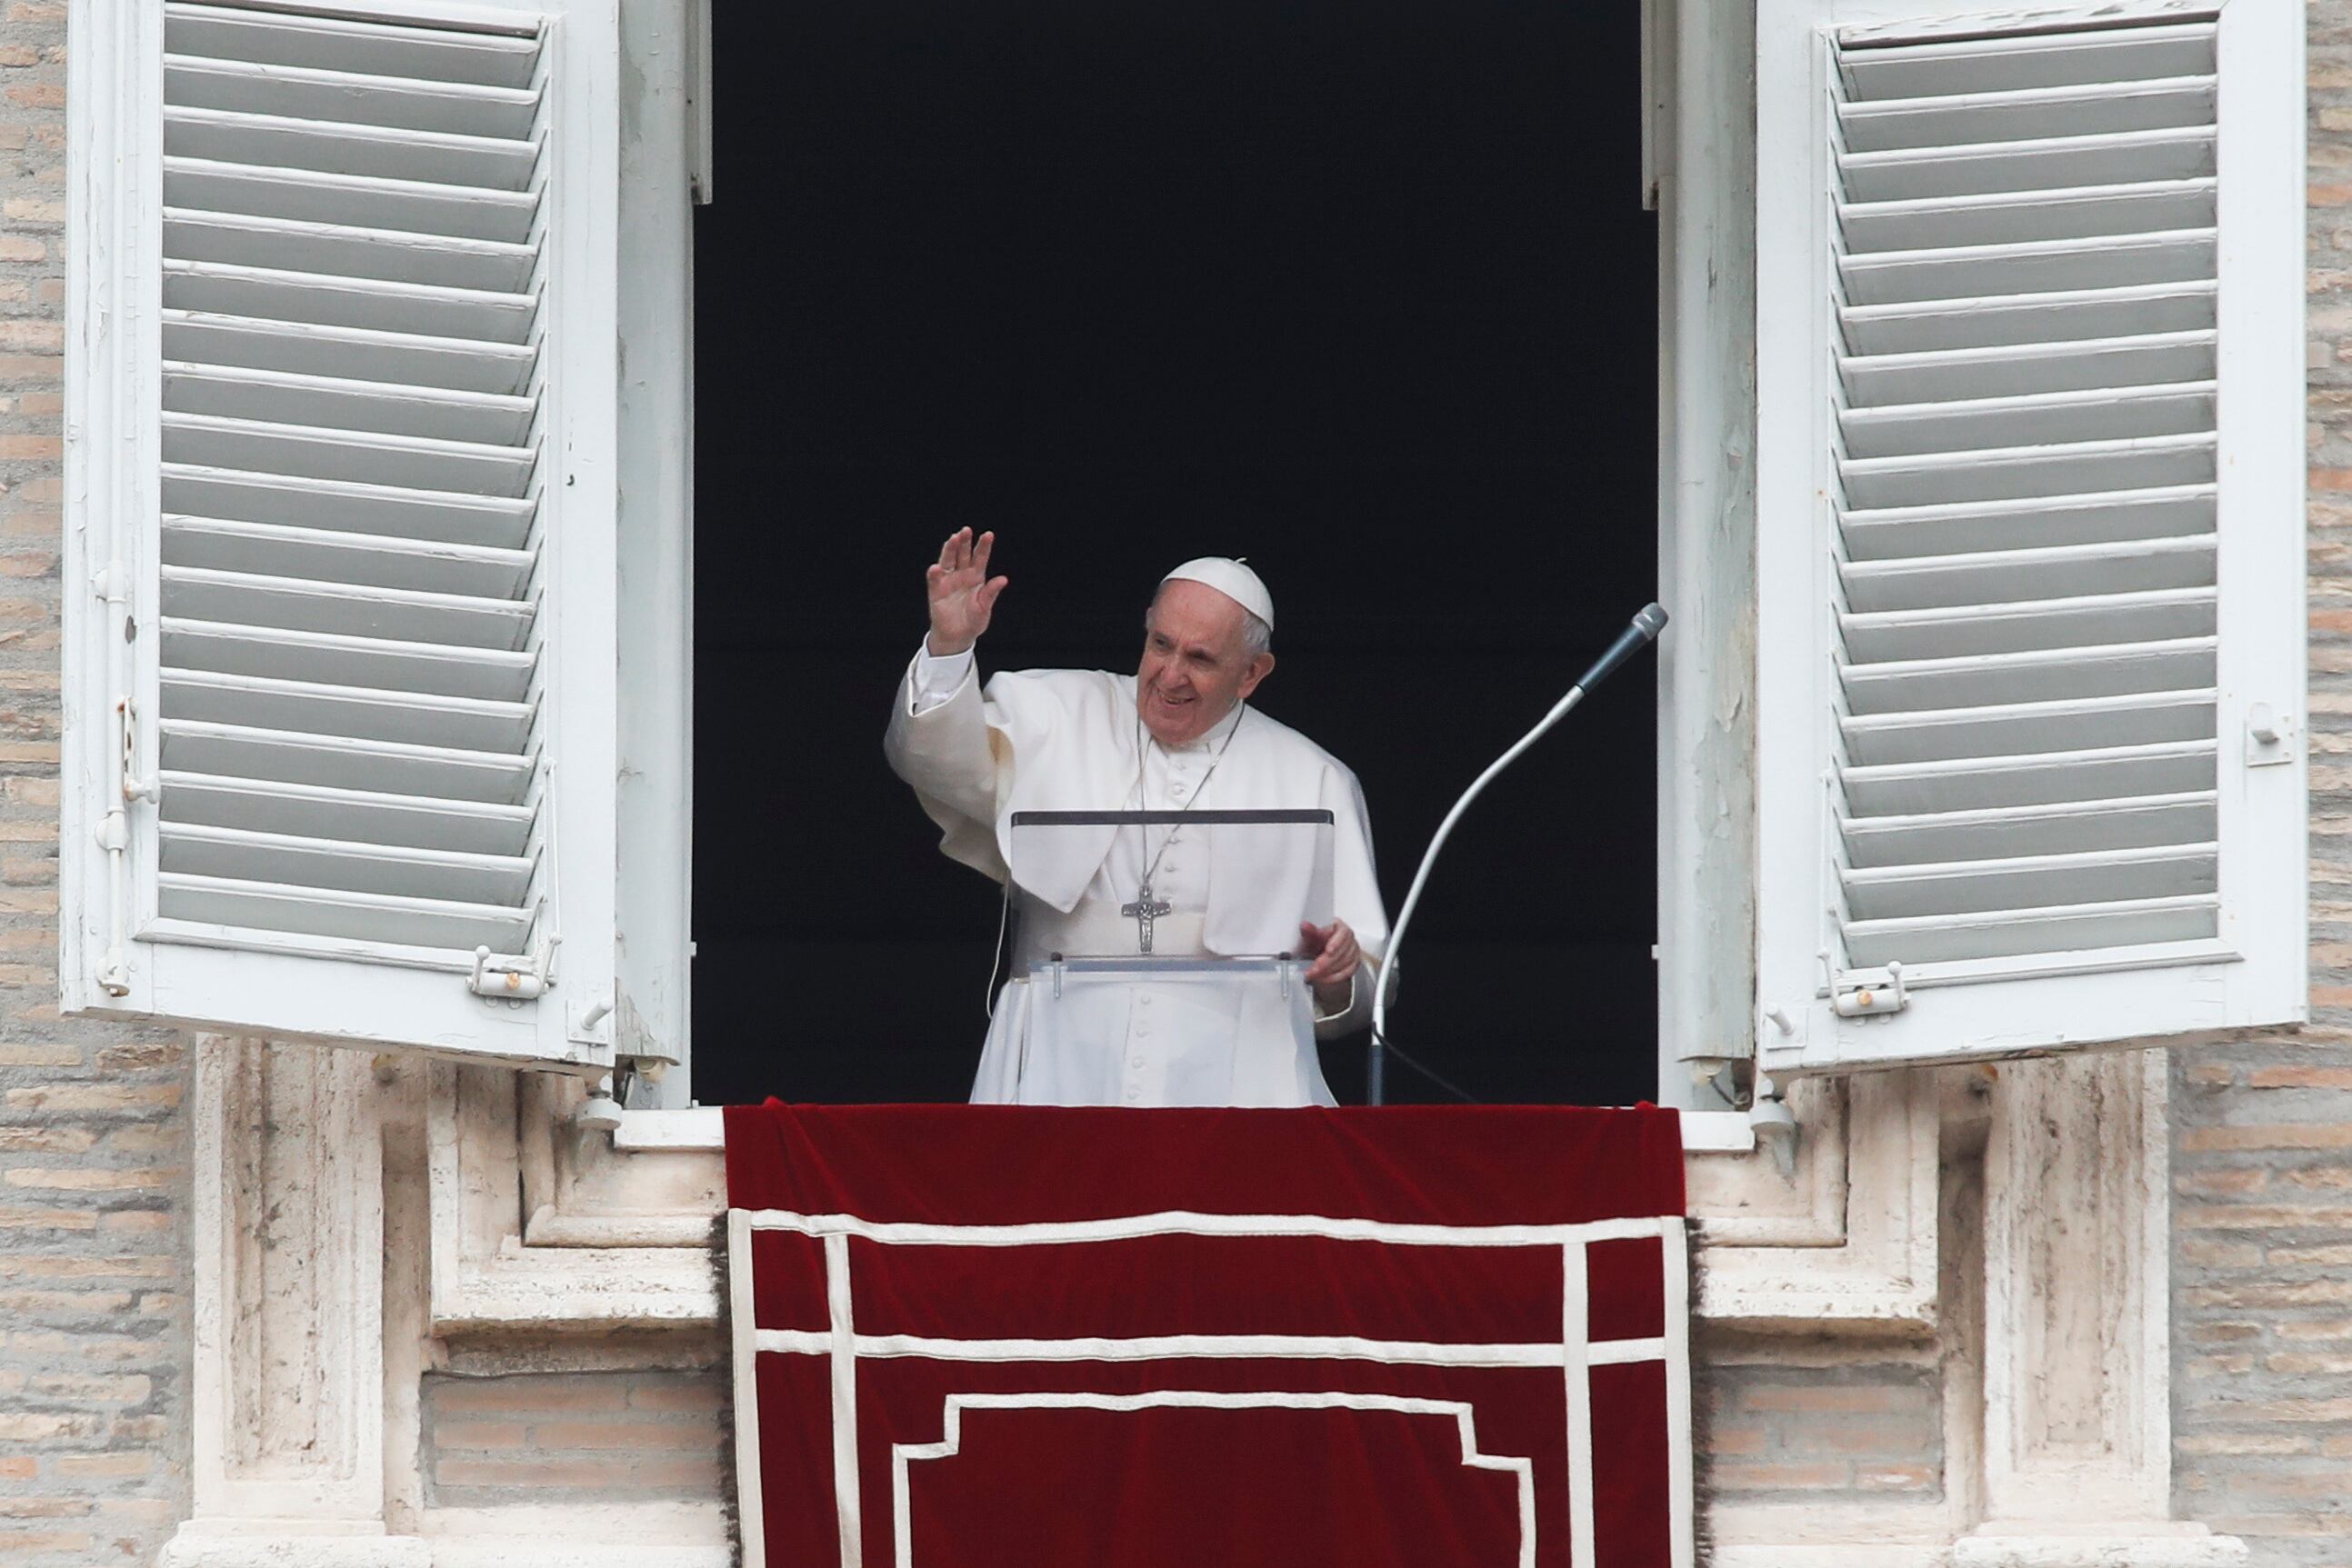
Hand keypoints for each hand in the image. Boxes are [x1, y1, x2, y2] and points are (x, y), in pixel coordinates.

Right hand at [926, 528, 1007, 655]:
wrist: (957, 637)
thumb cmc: (973, 622)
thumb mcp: (985, 608)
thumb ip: (991, 593)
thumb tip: (1003, 579)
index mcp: (977, 577)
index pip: (980, 557)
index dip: (984, 546)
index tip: (988, 535)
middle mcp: (962, 575)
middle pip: (963, 554)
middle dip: (964, 542)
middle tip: (966, 530)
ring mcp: (948, 581)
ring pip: (948, 560)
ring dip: (950, 550)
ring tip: (953, 539)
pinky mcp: (936, 590)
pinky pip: (935, 580)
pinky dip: (935, 573)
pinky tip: (936, 567)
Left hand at [1298, 920, 1361, 996]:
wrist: (1316, 954)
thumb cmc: (1314, 943)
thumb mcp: (1308, 937)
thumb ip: (1309, 932)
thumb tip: (1305, 925)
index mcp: (1339, 926)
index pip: (1343, 933)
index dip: (1336, 943)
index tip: (1328, 951)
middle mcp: (1349, 937)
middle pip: (1343, 951)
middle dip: (1326, 963)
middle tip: (1313, 969)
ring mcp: (1353, 951)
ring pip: (1345, 963)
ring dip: (1328, 972)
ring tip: (1313, 974)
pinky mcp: (1354, 963)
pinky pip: (1347, 973)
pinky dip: (1333, 977)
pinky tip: (1323, 978)